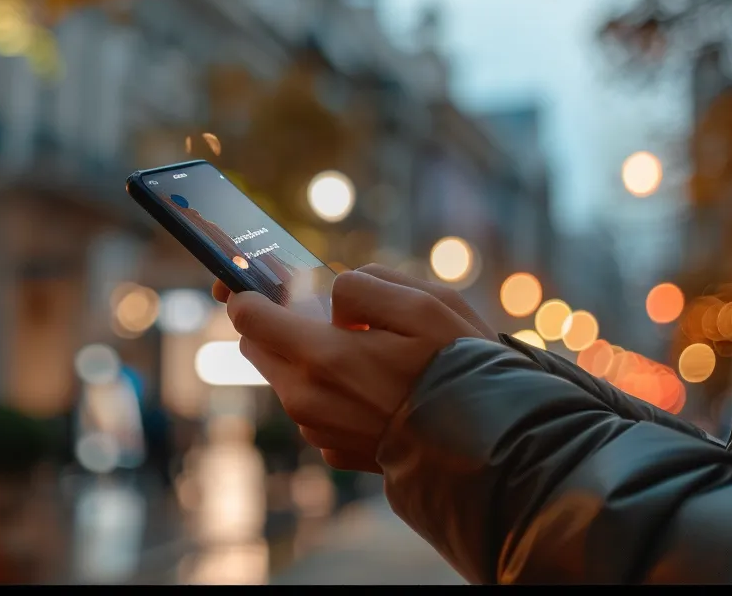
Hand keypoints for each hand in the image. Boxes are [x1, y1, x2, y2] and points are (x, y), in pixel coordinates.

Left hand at [215, 266, 485, 471]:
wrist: (485, 447)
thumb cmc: (459, 368)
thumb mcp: (423, 303)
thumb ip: (364, 286)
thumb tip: (334, 297)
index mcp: (321, 356)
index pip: (248, 316)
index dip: (246, 291)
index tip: (250, 281)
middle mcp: (306, 398)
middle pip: (256, 347)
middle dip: (273, 323)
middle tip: (308, 308)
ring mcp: (317, 429)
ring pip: (283, 378)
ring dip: (302, 358)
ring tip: (354, 348)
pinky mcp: (333, 450)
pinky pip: (311, 409)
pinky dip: (326, 391)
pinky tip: (367, 384)